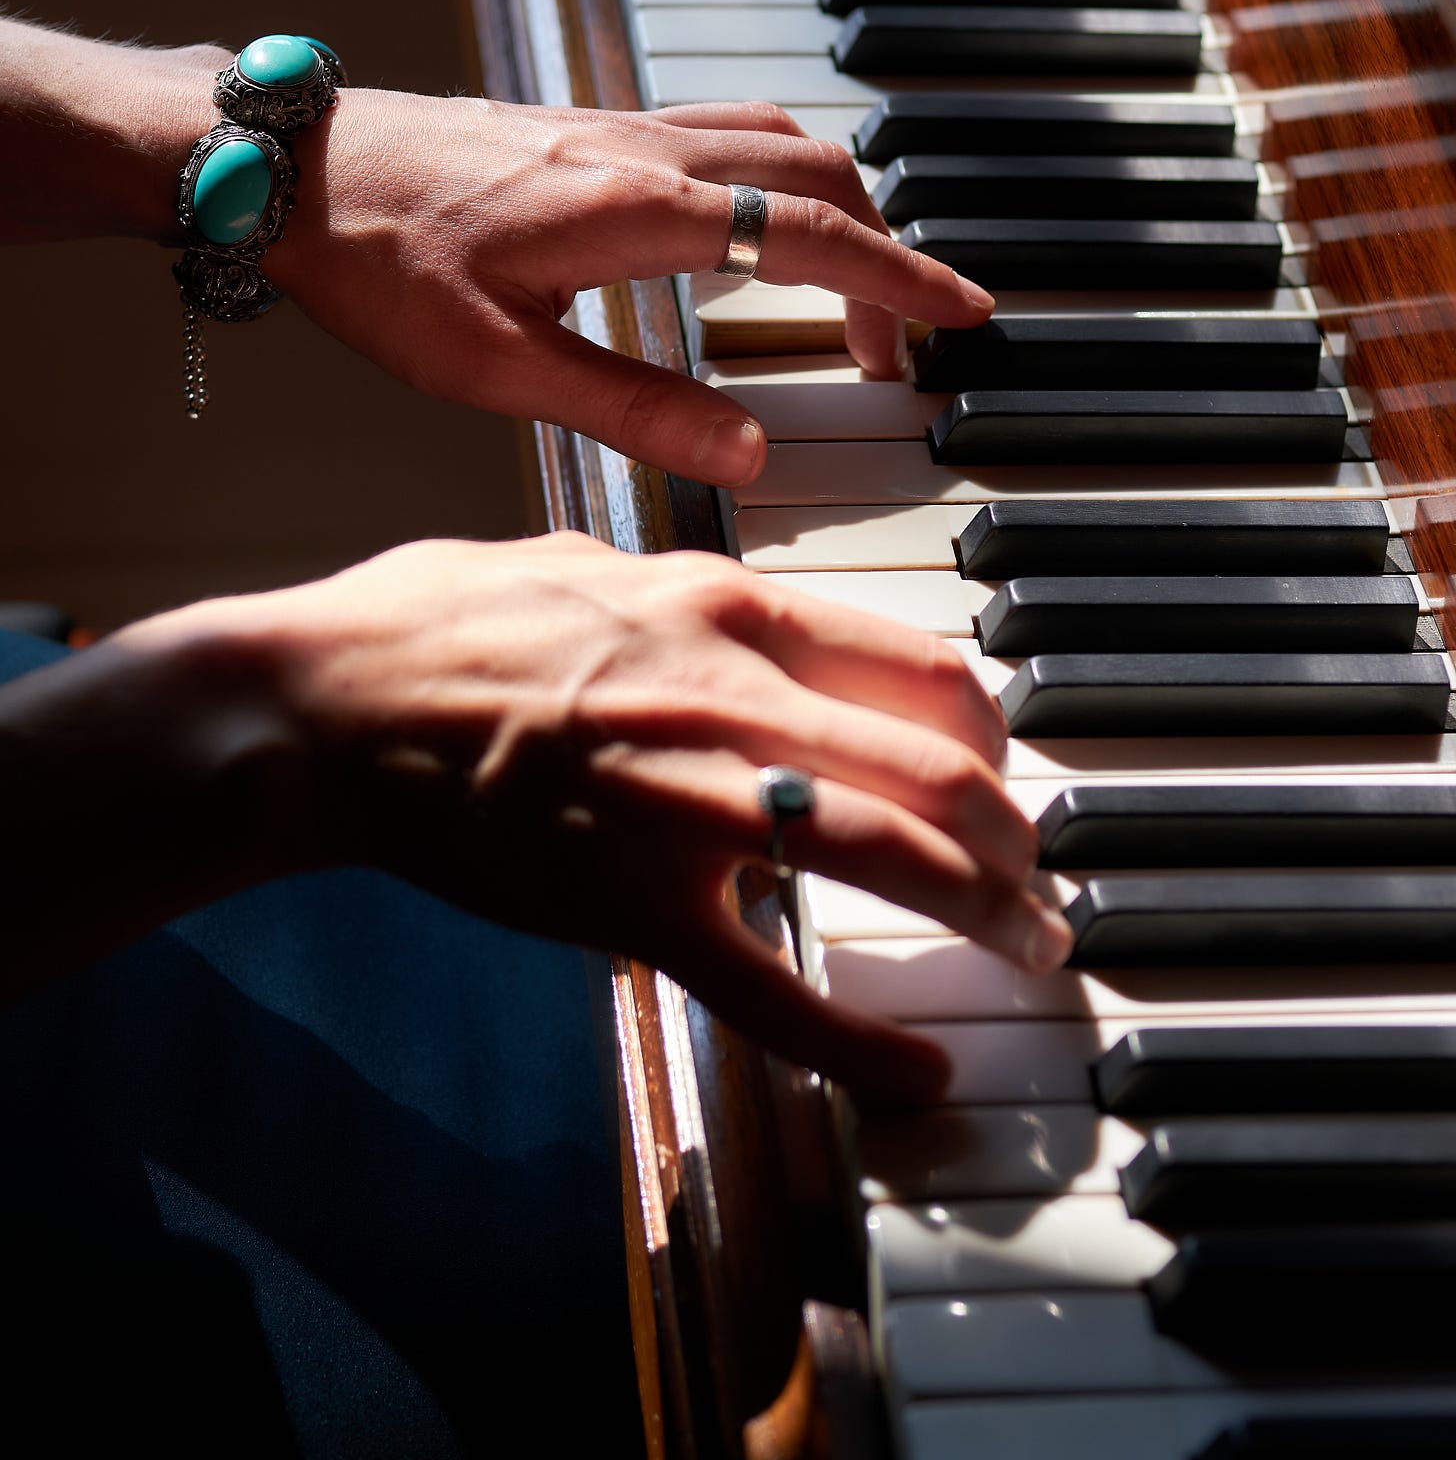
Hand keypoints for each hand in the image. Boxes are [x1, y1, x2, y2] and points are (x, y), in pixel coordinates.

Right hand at [214, 535, 1069, 1102]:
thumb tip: (735, 611)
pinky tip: (917, 1075)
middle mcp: (735, 697)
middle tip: (1038, 882)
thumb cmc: (443, 621)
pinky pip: (772, 992)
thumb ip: (683, 594)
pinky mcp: (634, 908)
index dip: (992, 738)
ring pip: (893, 859)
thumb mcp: (587, 562)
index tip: (1002, 775)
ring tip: (1025, 947)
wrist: (332, 704)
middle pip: (941, 773)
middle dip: (1019, 840)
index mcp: (728, 609)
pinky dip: (862, 1046)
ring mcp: (690, 806)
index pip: (925, 672)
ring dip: (987, 912)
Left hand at [264, 93, 992, 485]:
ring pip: (777, 140)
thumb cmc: (376, 262)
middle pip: (816, 177)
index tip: (961, 316)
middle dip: (879, 255)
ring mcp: (619, 124)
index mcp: (636, 209)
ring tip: (852, 283)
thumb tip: (746, 454)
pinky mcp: (590, 123)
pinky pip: (725, 127)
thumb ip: (630, 410)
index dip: (897, 280)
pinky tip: (751, 223)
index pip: (808, 237)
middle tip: (897, 341)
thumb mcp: (495, 366)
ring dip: (835, 204)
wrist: (288, 165)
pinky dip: (779, 172)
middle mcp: (645, 149)